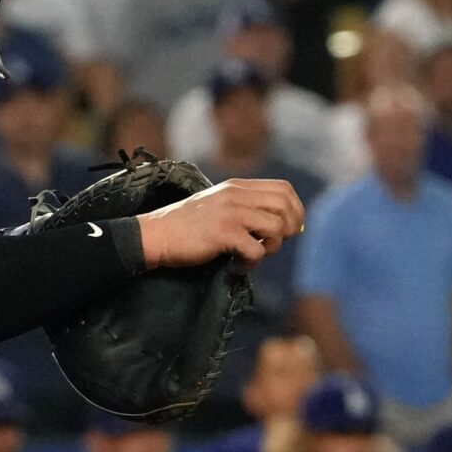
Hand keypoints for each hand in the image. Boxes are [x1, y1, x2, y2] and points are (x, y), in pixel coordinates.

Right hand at [137, 178, 303, 266]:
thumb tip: (284, 226)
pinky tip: (235, 264)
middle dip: (288, 230)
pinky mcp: (223, 233)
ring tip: (250, 255)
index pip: (284, 188)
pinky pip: (256, 250)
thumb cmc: (188, 226)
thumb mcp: (219, 205)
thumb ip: (246, 208)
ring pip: (276, 228)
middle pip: (285, 206)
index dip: (295, 210)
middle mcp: (236, 195)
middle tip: (270, 246)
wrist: (156, 234)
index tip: (288, 230)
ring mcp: (230, 213)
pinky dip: (251, 263)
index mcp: (238, 187)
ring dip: (270, 248)